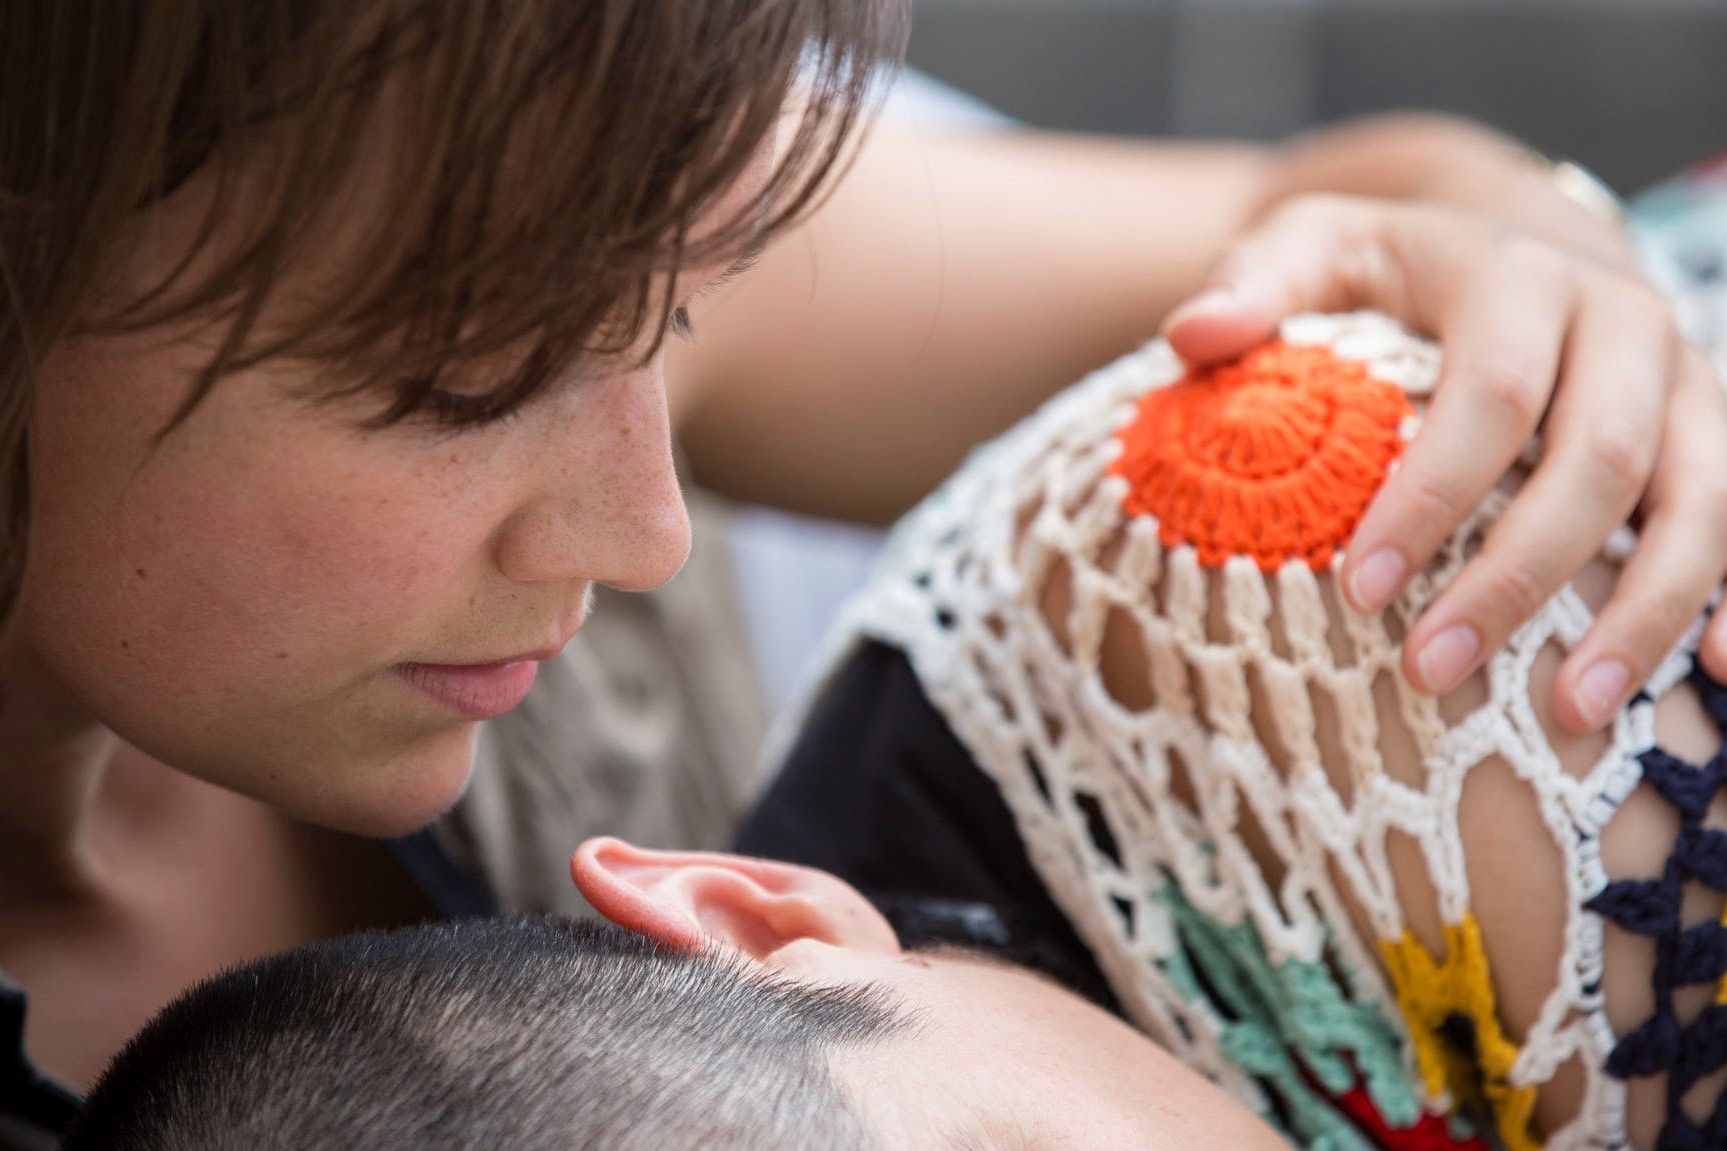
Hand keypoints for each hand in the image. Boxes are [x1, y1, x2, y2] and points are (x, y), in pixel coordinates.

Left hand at [1163, 193, 1726, 731]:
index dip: (1431, 498)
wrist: (1507, 236)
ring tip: (1569, 714)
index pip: (1490, 393)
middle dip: (1519, 577)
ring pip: (1701, 496)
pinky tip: (1720, 673)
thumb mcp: (1314, 249)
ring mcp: (1685, 377)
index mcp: (1514, 275)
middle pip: (1600, 457)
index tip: (1358, 593)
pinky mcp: (1716, 430)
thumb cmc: (1387, 269)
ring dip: (1644, 611)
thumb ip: (1255, 284)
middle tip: (1431, 673)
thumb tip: (1192, 335)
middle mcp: (1619, 319)